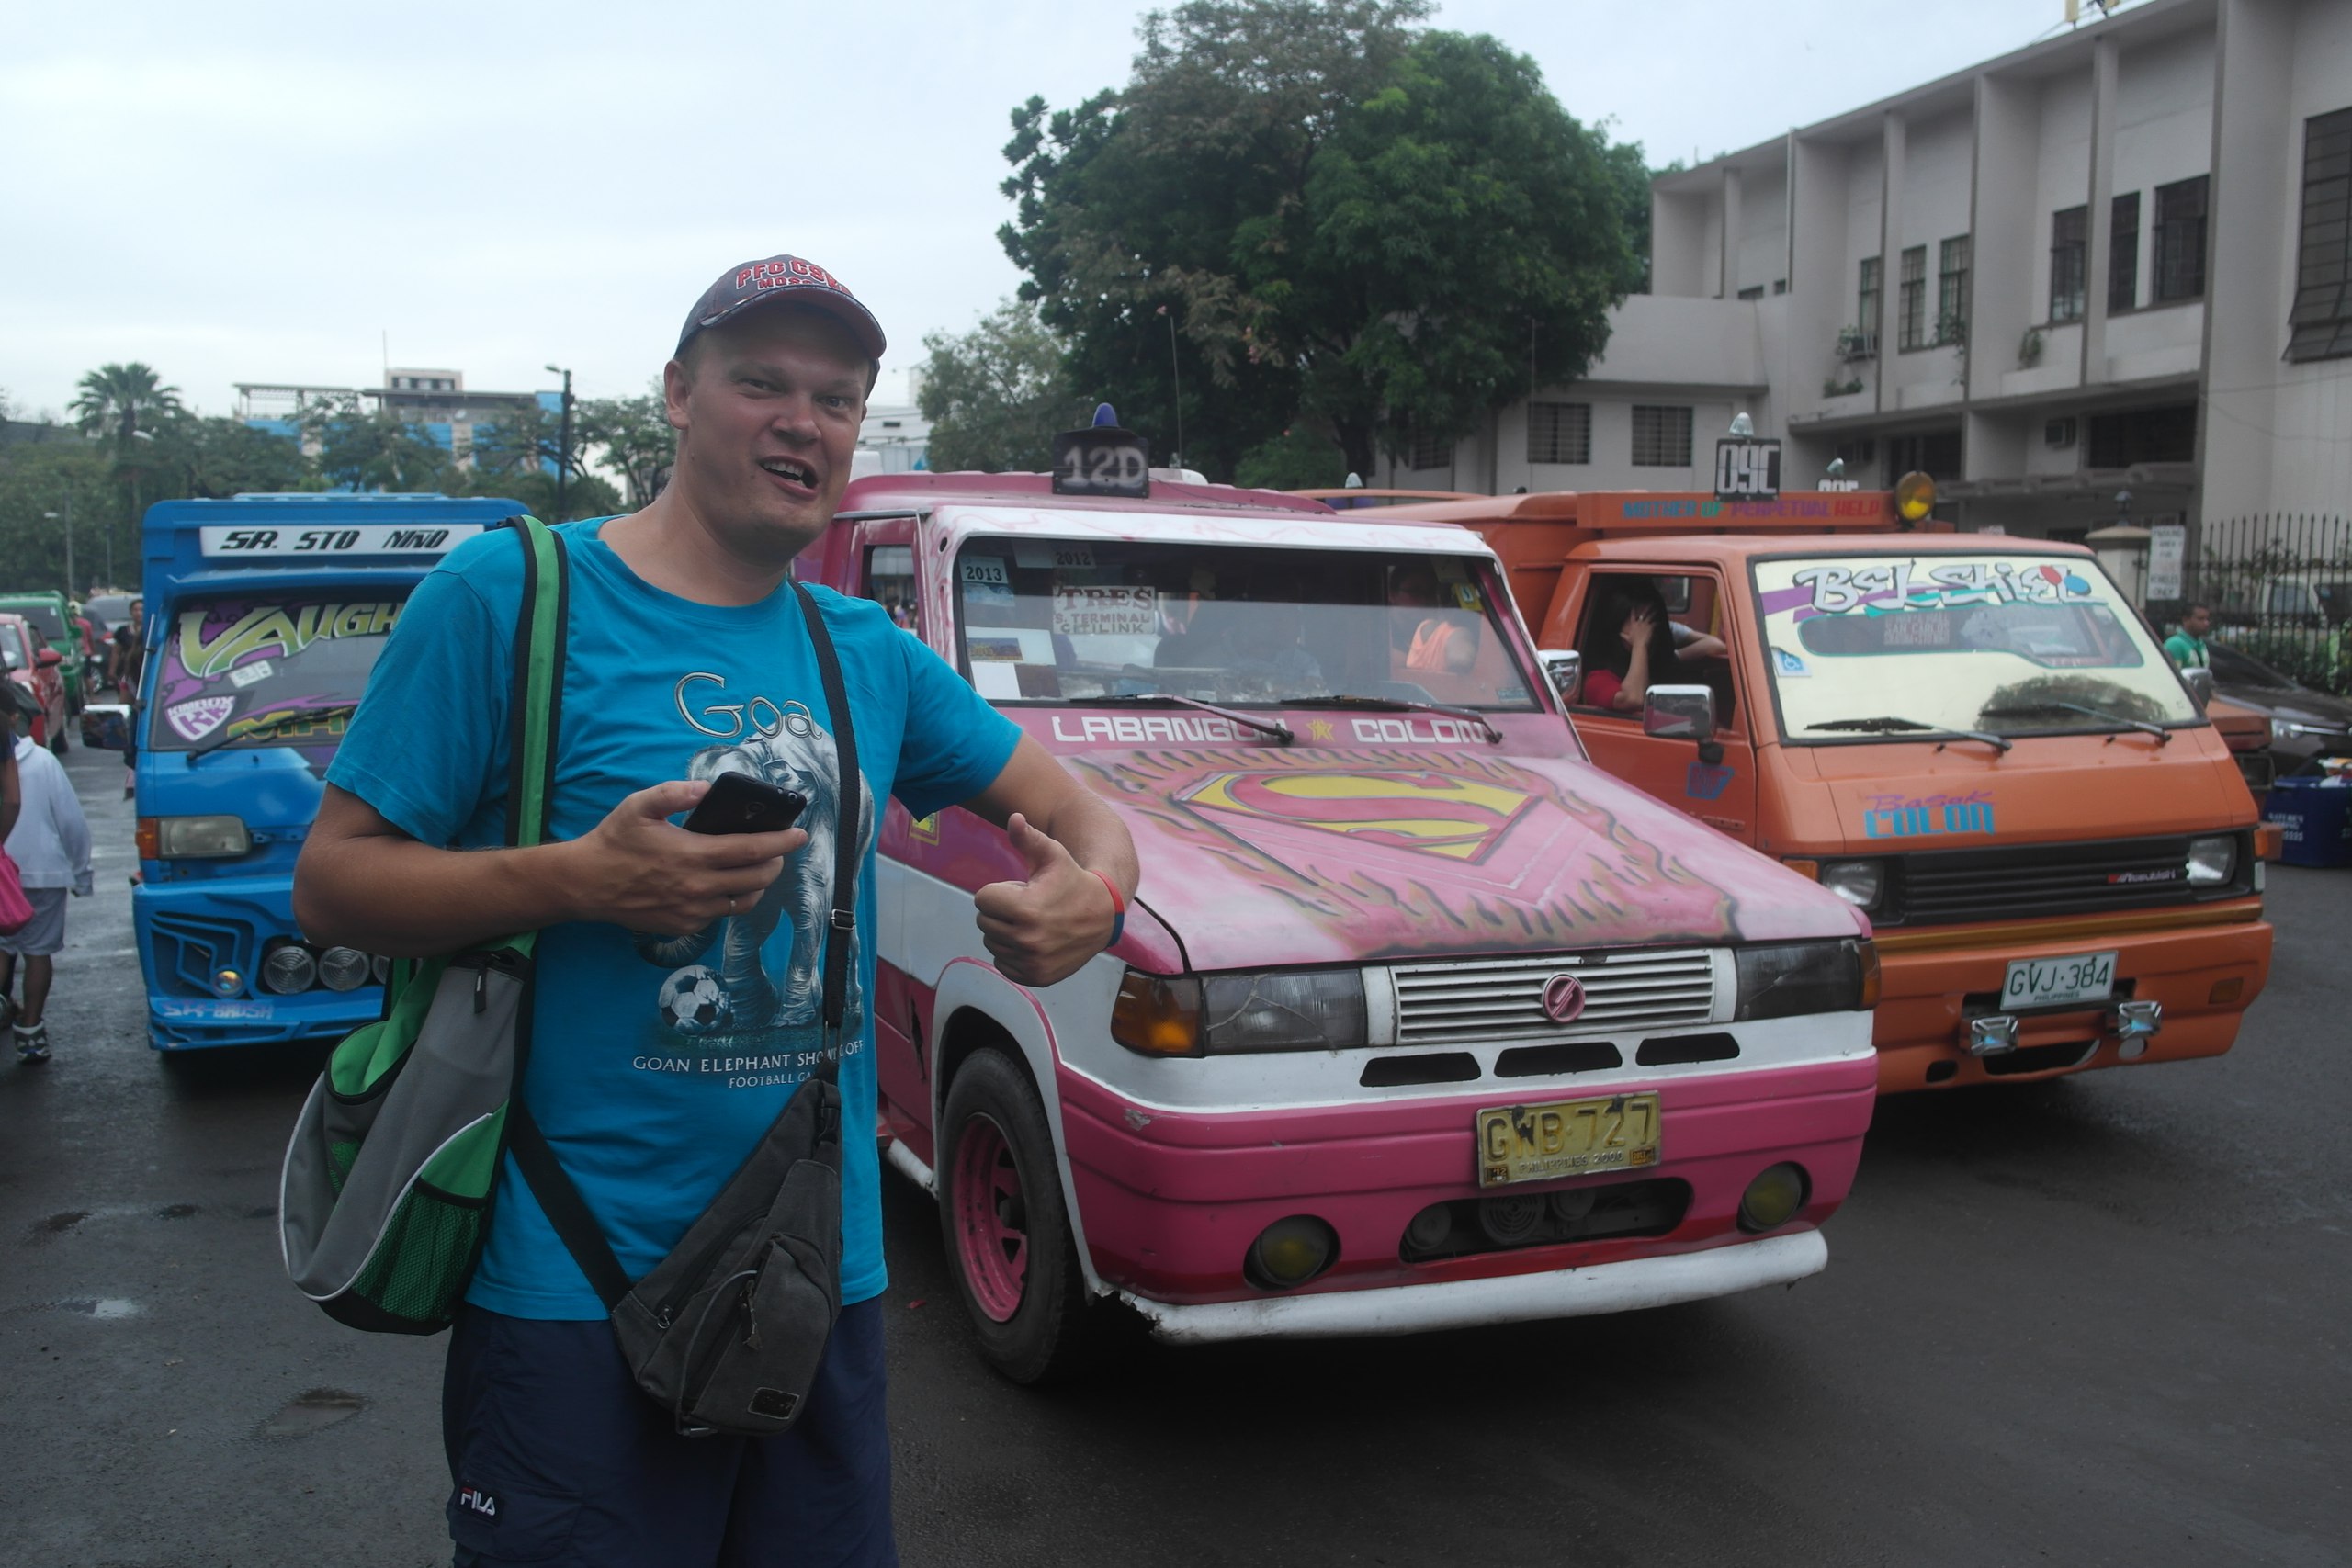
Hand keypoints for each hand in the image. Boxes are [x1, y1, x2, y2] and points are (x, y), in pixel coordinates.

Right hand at [560, 780, 805, 936]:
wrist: (586, 884)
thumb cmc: (614, 841)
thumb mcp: (640, 806)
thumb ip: (675, 793)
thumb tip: (707, 789)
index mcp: (694, 855)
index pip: (752, 850)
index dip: (782, 843)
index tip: (800, 835)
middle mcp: (699, 887)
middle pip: (757, 878)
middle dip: (775, 862)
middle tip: (778, 849)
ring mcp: (693, 911)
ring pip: (744, 901)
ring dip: (758, 884)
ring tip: (757, 868)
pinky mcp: (684, 926)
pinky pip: (721, 915)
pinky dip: (731, 899)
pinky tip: (725, 885)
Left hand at [974, 813, 1117, 987]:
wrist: (1104, 915)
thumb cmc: (1072, 880)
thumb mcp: (1052, 855)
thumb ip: (1028, 838)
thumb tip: (1014, 818)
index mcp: (1025, 909)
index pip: (982, 899)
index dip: (999, 891)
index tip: (1020, 889)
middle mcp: (1026, 939)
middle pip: (984, 922)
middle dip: (1000, 911)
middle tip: (1027, 906)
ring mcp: (1032, 961)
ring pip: (991, 943)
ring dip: (1004, 931)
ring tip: (1031, 922)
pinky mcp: (1037, 976)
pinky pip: (1003, 964)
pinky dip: (1011, 953)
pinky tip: (1032, 941)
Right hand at [1620, 605, 1656, 647]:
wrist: (1640, 644)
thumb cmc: (1633, 642)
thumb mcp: (1627, 638)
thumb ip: (1623, 635)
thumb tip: (1620, 634)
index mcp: (1633, 624)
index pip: (1632, 616)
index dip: (1632, 611)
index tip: (1633, 608)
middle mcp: (1639, 622)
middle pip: (1643, 613)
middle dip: (1646, 608)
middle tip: (1649, 604)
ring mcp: (1645, 624)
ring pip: (1650, 616)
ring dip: (1653, 613)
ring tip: (1655, 611)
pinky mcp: (1650, 627)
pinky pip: (1654, 623)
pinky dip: (1656, 623)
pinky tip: (1658, 622)